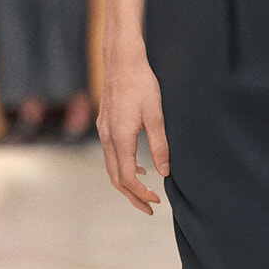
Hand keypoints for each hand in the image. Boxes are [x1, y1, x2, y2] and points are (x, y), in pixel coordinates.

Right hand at [98, 46, 169, 215]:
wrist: (122, 61)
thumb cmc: (142, 84)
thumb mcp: (156, 116)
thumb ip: (160, 146)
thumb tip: (164, 172)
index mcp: (120, 138)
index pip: (128, 178)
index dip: (142, 193)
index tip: (157, 201)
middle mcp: (107, 138)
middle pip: (116, 178)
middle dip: (132, 196)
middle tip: (150, 208)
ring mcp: (103, 131)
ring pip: (111, 167)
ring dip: (126, 183)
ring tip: (145, 193)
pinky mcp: (104, 125)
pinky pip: (110, 154)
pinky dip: (122, 167)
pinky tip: (139, 166)